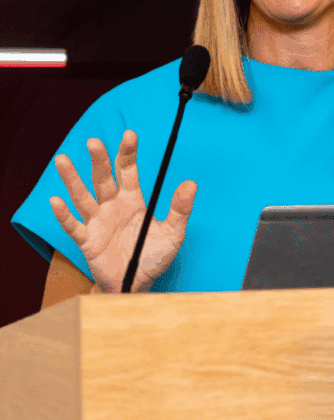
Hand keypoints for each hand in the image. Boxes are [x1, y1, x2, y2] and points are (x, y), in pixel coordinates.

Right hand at [49, 130, 195, 292]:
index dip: (127, 153)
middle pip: (103, 179)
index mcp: (132, 200)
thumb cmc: (154, 256)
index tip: (129, 134)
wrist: (137, 284)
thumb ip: (180, 209)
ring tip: (61, 160)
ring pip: (83, 197)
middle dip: (99, 160)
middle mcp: (112, 206)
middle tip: (94, 142)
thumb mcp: (173, 234)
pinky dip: (64, 215)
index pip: (128, 171)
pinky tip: (56, 201)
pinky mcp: (87, 240)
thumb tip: (191, 184)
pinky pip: (73, 226)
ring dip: (72, 180)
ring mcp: (97, 222)